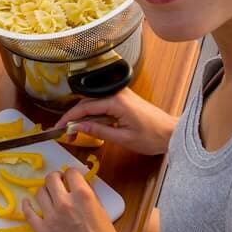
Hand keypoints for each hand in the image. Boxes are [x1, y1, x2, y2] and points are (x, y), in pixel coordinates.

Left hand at [23, 168, 128, 231]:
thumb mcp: (103, 213)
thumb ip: (91, 197)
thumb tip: (83, 186)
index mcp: (83, 196)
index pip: (71, 172)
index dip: (71, 173)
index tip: (71, 177)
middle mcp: (64, 202)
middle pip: (51, 179)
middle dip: (56, 178)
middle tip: (58, 182)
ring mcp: (51, 217)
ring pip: (39, 193)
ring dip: (45, 191)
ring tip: (48, 195)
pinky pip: (29, 214)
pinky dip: (27, 206)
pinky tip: (27, 203)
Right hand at [56, 87, 175, 155]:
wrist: (172, 133)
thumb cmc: (152, 137)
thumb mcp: (123, 138)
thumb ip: (99, 130)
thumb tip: (78, 127)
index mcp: (116, 102)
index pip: (85, 107)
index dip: (69, 118)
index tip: (58, 127)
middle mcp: (117, 94)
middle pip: (87, 102)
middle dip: (74, 117)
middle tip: (65, 132)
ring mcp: (121, 95)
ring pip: (94, 103)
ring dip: (83, 115)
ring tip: (75, 131)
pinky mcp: (124, 99)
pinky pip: (103, 104)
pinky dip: (94, 114)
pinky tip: (90, 125)